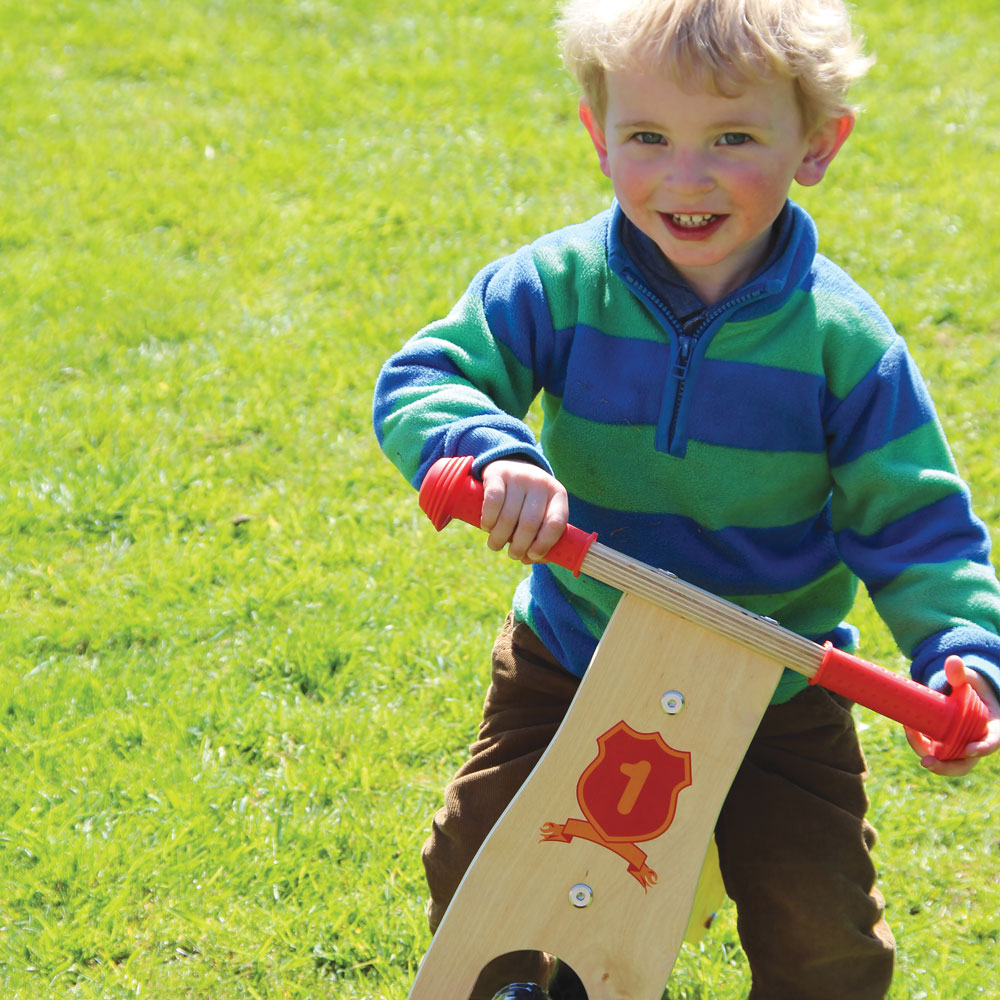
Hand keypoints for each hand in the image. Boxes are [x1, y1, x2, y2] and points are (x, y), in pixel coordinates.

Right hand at [480, 460, 568, 562]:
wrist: (512, 465)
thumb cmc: (529, 500)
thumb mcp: (542, 511)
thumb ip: (541, 536)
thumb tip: (529, 559)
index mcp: (558, 494)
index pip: (555, 523)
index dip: (544, 544)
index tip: (531, 556)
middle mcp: (541, 482)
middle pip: (530, 523)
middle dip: (519, 546)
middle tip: (512, 555)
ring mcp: (519, 476)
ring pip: (509, 516)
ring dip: (499, 537)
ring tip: (495, 544)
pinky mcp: (498, 474)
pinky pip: (493, 502)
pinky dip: (488, 520)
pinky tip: (487, 527)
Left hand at [905, 656, 999, 775]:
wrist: (964, 696)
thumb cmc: (973, 689)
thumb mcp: (970, 680)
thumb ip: (962, 674)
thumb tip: (952, 661)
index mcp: (992, 729)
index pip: (991, 743)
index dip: (982, 748)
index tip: (969, 750)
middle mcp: (976, 743)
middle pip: (964, 763)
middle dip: (946, 767)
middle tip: (926, 762)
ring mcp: (959, 747)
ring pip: (944, 760)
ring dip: (925, 751)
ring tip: (909, 730)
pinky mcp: (943, 746)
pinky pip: (931, 750)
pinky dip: (919, 742)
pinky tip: (909, 727)